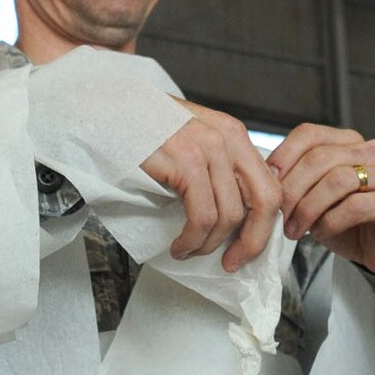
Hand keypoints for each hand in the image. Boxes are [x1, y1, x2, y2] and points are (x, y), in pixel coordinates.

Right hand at [142, 102, 280, 270]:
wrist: (105, 112)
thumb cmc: (142, 131)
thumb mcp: (191, 140)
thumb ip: (217, 166)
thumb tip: (236, 213)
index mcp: (233, 134)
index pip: (270, 184)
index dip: (264, 223)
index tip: (247, 246)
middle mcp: (227, 138)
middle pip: (263, 200)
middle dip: (252, 240)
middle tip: (233, 261)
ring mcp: (207, 148)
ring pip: (230, 215)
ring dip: (209, 244)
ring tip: (189, 250)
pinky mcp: (185, 161)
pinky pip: (202, 216)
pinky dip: (192, 240)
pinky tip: (179, 245)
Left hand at [270, 126, 374, 278]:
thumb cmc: (344, 220)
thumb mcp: (314, 194)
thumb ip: (295, 179)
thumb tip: (261, 175)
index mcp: (348, 141)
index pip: (308, 134)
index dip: (283, 157)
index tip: (267, 184)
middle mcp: (371, 150)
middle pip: (319, 157)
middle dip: (292, 189)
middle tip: (279, 216)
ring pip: (337, 180)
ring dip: (308, 208)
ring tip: (296, 229)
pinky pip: (355, 206)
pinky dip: (330, 221)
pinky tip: (321, 233)